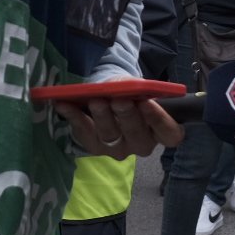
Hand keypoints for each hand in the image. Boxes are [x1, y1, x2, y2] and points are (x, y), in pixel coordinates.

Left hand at [52, 97, 184, 159]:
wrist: (111, 96)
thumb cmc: (131, 92)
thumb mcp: (137, 86)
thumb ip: (135, 87)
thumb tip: (123, 86)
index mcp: (162, 131)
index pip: (170, 133)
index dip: (160, 120)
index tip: (147, 102)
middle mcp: (142, 144)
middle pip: (137, 136)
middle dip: (127, 116)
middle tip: (119, 100)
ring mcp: (118, 149)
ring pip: (111, 136)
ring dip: (102, 117)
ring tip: (95, 100)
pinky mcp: (95, 147)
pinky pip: (84, 135)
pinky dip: (74, 117)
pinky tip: (64, 104)